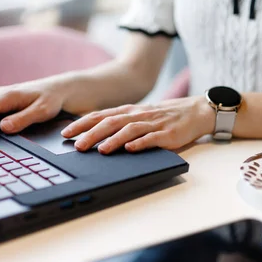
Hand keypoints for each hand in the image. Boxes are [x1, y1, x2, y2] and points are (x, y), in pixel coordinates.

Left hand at [61, 96, 214, 153]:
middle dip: (91, 134)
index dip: (81, 124)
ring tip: (99, 150)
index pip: (100, 116)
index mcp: (129, 111)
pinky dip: (140, 143)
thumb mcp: (139, 116)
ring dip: (112, 140)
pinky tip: (129, 149)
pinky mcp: (167, 134)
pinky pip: (152, 138)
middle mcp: (138, 115)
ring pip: (128, 129)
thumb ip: (120, 123)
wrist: (195, 111)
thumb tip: (95, 135)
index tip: (65, 133)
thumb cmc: (164, 117)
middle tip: (76, 146)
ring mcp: (153, 124)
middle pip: (110, 122)